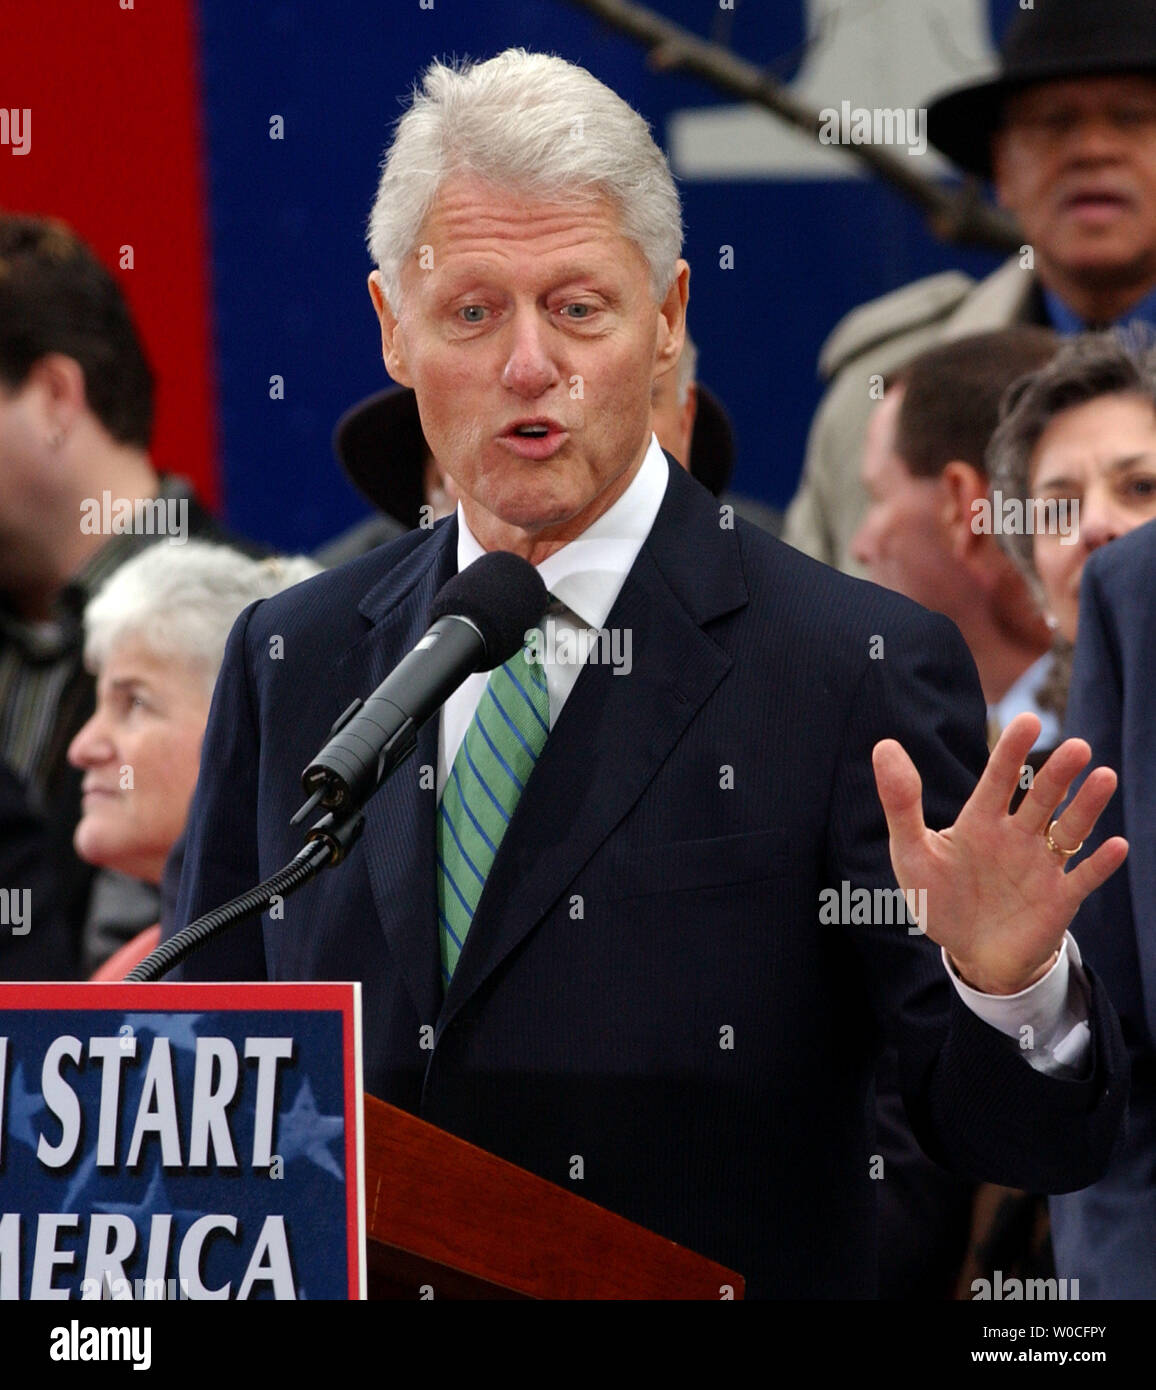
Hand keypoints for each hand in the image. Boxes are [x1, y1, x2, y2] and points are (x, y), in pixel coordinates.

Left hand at [871, 713, 1127, 994]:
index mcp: (980, 821)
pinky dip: (1100, 864)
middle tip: (1077, 747)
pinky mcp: (1059, 899)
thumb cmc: (940, 898)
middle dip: (1059, 774)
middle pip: (1041, 798)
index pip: (999, 778)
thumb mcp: (911, 852)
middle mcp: (1016, 836)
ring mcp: (1041, 866)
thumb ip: (900, 803)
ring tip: (1104, 777)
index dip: (1012, 751)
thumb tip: (884, 745)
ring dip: (1087, 806)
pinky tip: (1117, 846)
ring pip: (1069, 830)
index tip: (1027, 719)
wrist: (970, 954)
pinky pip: (1083, 878)